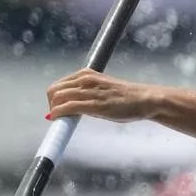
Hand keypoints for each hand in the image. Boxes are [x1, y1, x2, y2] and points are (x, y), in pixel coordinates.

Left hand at [45, 69, 162, 123]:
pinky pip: (67, 107)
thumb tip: (70, 107)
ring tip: (61, 121)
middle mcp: (85, 79)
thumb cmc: (126, 97)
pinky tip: (58, 120)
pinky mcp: (94, 103)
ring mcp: (89, 91)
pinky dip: (58, 114)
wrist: (144, 99)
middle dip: (51, 105)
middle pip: (54, 90)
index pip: (59, 85)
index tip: (56, 110)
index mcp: (87, 74)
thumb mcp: (103, 89)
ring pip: (58, 97)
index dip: (54, 99)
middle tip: (58, 117)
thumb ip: (87, 95)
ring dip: (54, 110)